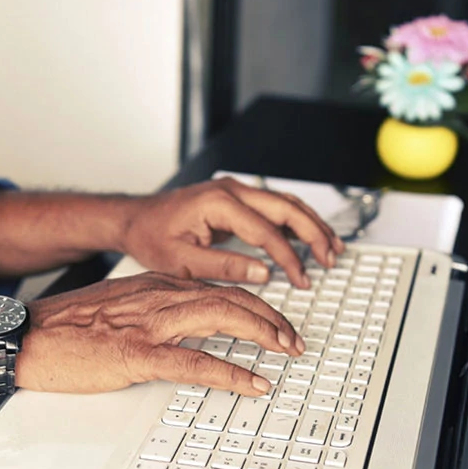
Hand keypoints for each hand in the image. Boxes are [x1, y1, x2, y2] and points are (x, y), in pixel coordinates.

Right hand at [15, 272, 304, 395]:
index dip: (255, 304)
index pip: (219, 287)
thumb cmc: (63, 329)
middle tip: (294, 340)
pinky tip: (252, 382)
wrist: (23, 336)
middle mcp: (158, 295)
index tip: (276, 322)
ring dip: (262, 335)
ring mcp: (149, 324)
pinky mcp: (136, 354)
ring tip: (286, 352)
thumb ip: (151, 311)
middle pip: (231, 298)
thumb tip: (183, 329)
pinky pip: (194, 362)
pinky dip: (230, 372)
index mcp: (155, 284)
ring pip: (221, 318)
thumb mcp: (116, 309)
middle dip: (271, 318)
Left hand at [122, 177, 344, 288]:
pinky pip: (275, 205)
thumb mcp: (183, 261)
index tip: (302, 279)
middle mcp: (231, 189)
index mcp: (218, 203)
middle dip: (313, 234)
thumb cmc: (153, 237)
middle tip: (330, 258)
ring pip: (286, 202)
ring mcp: (235, 190)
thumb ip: (225, 266)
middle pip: (286, 207)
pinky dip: (296, 221)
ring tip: (332, 248)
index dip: (289, 257)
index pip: (266, 230)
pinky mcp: (237, 197)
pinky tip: (310, 237)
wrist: (135, 219)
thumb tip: (263, 272)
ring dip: (311, 224)